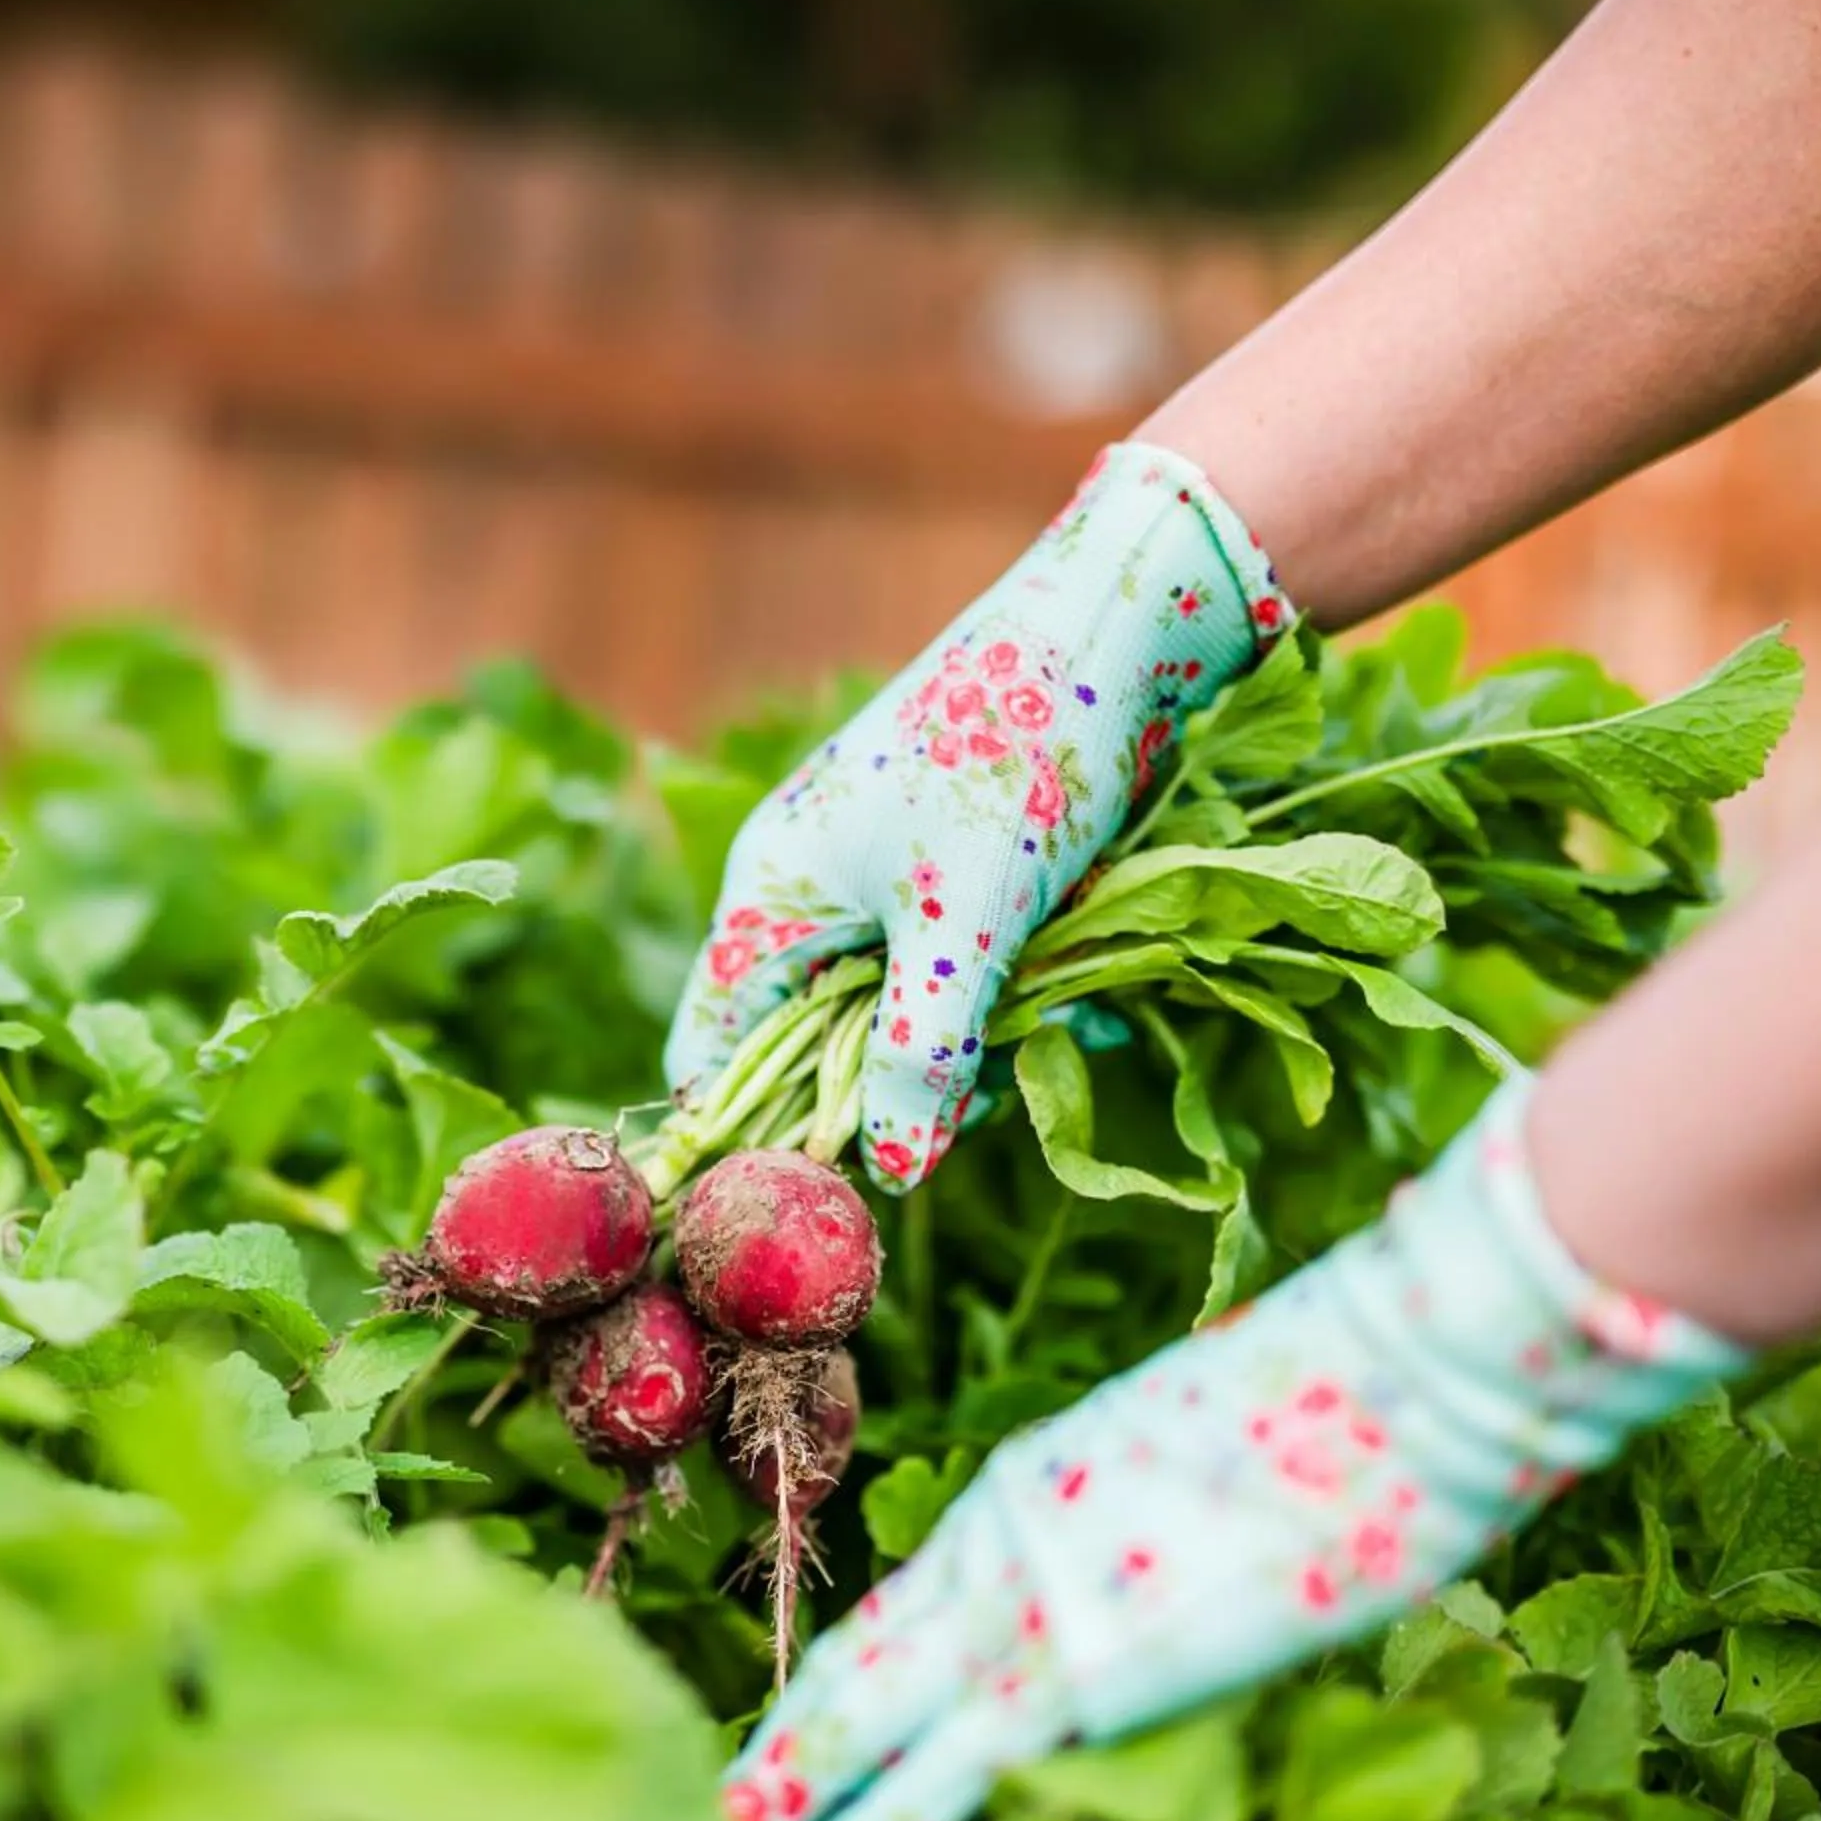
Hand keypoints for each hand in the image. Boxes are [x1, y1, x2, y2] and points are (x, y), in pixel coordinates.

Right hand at [665, 444, 1294, 1191]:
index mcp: (769, 897)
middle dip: (891, 1085)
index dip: (752, 1132)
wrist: (1109, 630)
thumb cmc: (1014, 762)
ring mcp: (875, 873)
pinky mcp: (945, 863)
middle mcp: (804, 888)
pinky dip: (1002, 985)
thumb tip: (890, 1169)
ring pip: (894, 1010)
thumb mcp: (965, 929)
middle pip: (810, 1045)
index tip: (828, 1191)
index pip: (711, 1055)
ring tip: (1040, 1013)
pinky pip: (952, 963)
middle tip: (973, 1100)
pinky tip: (1068, 978)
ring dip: (964, 1036)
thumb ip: (917, 1054)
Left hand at [722, 1075, 1744, 1820]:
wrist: (1390, 1380)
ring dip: (803, 1798)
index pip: (905, 1606)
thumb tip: (1161, 1575)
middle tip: (725, 1811)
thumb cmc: (1339, 1416)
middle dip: (792, 1745)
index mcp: (1025, 1488)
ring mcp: (1027, 1601)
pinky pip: (940, 1773)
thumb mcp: (1209, 1467)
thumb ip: (1149, 1529)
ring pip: (870, 1719)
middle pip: (864, 1662)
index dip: (845, 1676)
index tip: (799, 1723)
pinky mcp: (1074, 1668)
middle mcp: (998, 1541)